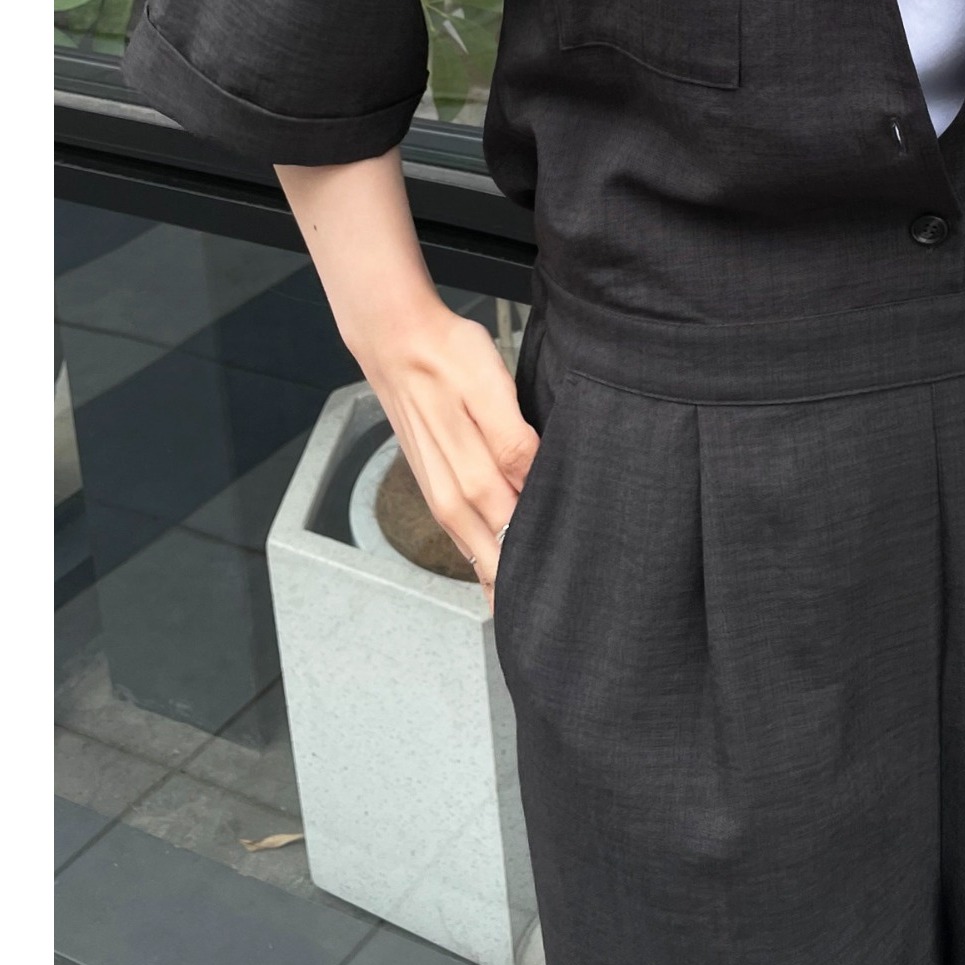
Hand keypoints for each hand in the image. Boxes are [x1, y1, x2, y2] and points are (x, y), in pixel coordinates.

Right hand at [358, 301, 539, 614]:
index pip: (513, 544)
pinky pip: (463, 534)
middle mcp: (452, 499)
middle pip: (493, 562)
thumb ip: (512, 443)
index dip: (539, 575)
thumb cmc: (447, 356)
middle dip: (520, 593)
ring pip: (476, 553)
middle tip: (558, 625)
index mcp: (471, 479)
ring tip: (529, 612)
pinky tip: (501, 565)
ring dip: (501, 581)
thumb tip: (534, 488)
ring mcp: (439, 494)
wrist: (395, 339)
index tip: (568, 601)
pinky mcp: (435, 484)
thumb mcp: (489, 389)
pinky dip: (484, 556)